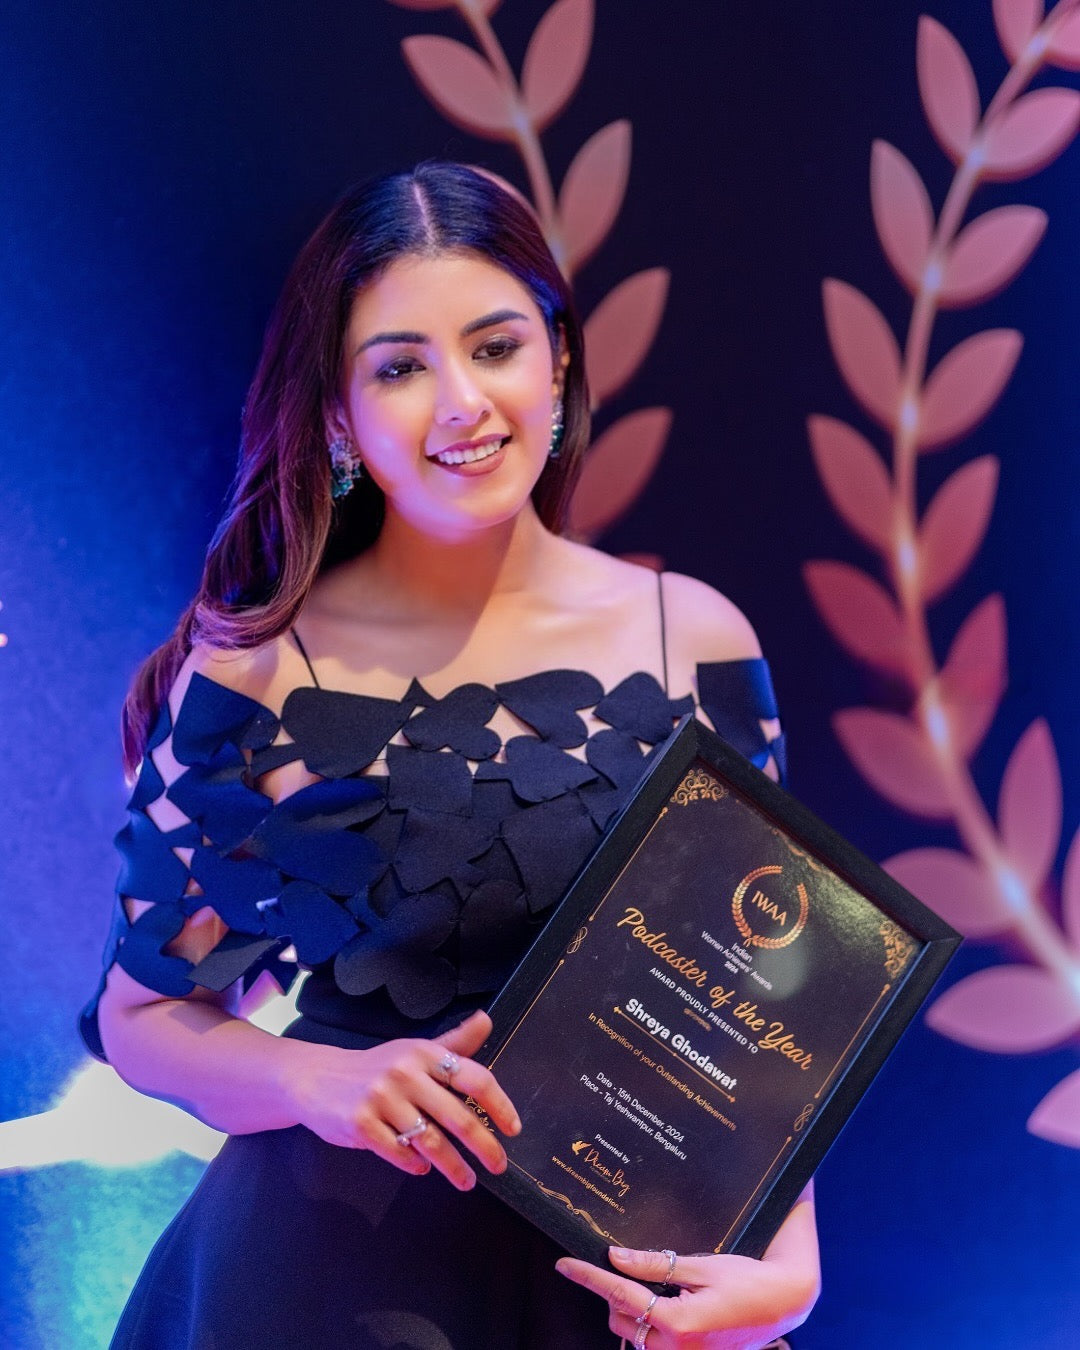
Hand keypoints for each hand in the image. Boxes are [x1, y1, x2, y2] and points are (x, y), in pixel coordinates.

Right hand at [283, 1009, 520, 1189]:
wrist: (316, 1078)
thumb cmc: (376, 1067)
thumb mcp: (414, 1050)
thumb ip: (453, 1043)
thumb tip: (487, 1020)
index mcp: (425, 1053)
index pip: (474, 1078)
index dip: (499, 1105)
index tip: (513, 1129)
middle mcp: (405, 1073)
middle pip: (458, 1118)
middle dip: (484, 1147)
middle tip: (498, 1165)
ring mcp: (381, 1099)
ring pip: (431, 1142)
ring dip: (454, 1167)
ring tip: (467, 1181)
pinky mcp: (360, 1124)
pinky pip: (398, 1153)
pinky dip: (415, 1165)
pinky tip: (423, 1168)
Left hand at [555, 1185, 818, 1349]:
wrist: (783, 1304)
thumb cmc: (746, 1280)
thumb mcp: (700, 1265)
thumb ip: (655, 1265)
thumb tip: (615, 1257)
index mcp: (678, 1323)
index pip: (620, 1294)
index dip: (588, 1277)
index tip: (564, 1264)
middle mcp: (676, 1348)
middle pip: (621, 1318)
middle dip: (612, 1292)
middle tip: (619, 1263)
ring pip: (635, 1333)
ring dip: (630, 1309)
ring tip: (647, 1283)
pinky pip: (653, 1343)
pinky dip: (648, 1322)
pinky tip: (662, 1301)